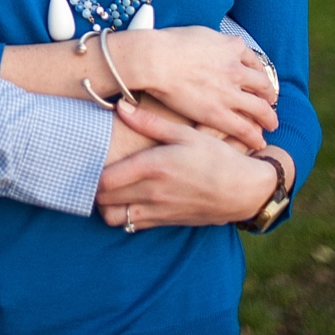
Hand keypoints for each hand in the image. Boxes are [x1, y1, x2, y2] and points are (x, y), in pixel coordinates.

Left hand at [95, 99, 294, 229]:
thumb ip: (149, 123)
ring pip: (114, 218)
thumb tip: (121, 107)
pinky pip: (131, 226)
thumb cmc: (215, 157)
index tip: (89, 159)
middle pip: (103, 200)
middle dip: (94, 188)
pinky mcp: (165, 222)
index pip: (105, 180)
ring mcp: (158, 211)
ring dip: (107, 205)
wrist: (244, 190)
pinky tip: (127, 199)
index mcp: (153, 167)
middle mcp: (152, 193)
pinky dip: (123, 215)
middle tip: (95, 171)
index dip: (91, 172)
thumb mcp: (185, 134)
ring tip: (109, 187)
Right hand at [108, 25, 277, 152]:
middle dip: (268, 95)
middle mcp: (236, 69)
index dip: (259, 73)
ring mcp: (230, 92)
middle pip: (263, 84)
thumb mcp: (199, 33)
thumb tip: (215, 45)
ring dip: (268, 117)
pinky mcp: (219, 113)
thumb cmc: (168, 44)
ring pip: (260, 108)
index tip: (259, 80)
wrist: (155, 59)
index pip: (254, 62)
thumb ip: (214, 42)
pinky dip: (254, 136)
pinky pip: (245, 127)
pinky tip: (258, 141)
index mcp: (231, 47)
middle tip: (270, 102)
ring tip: (270, 124)